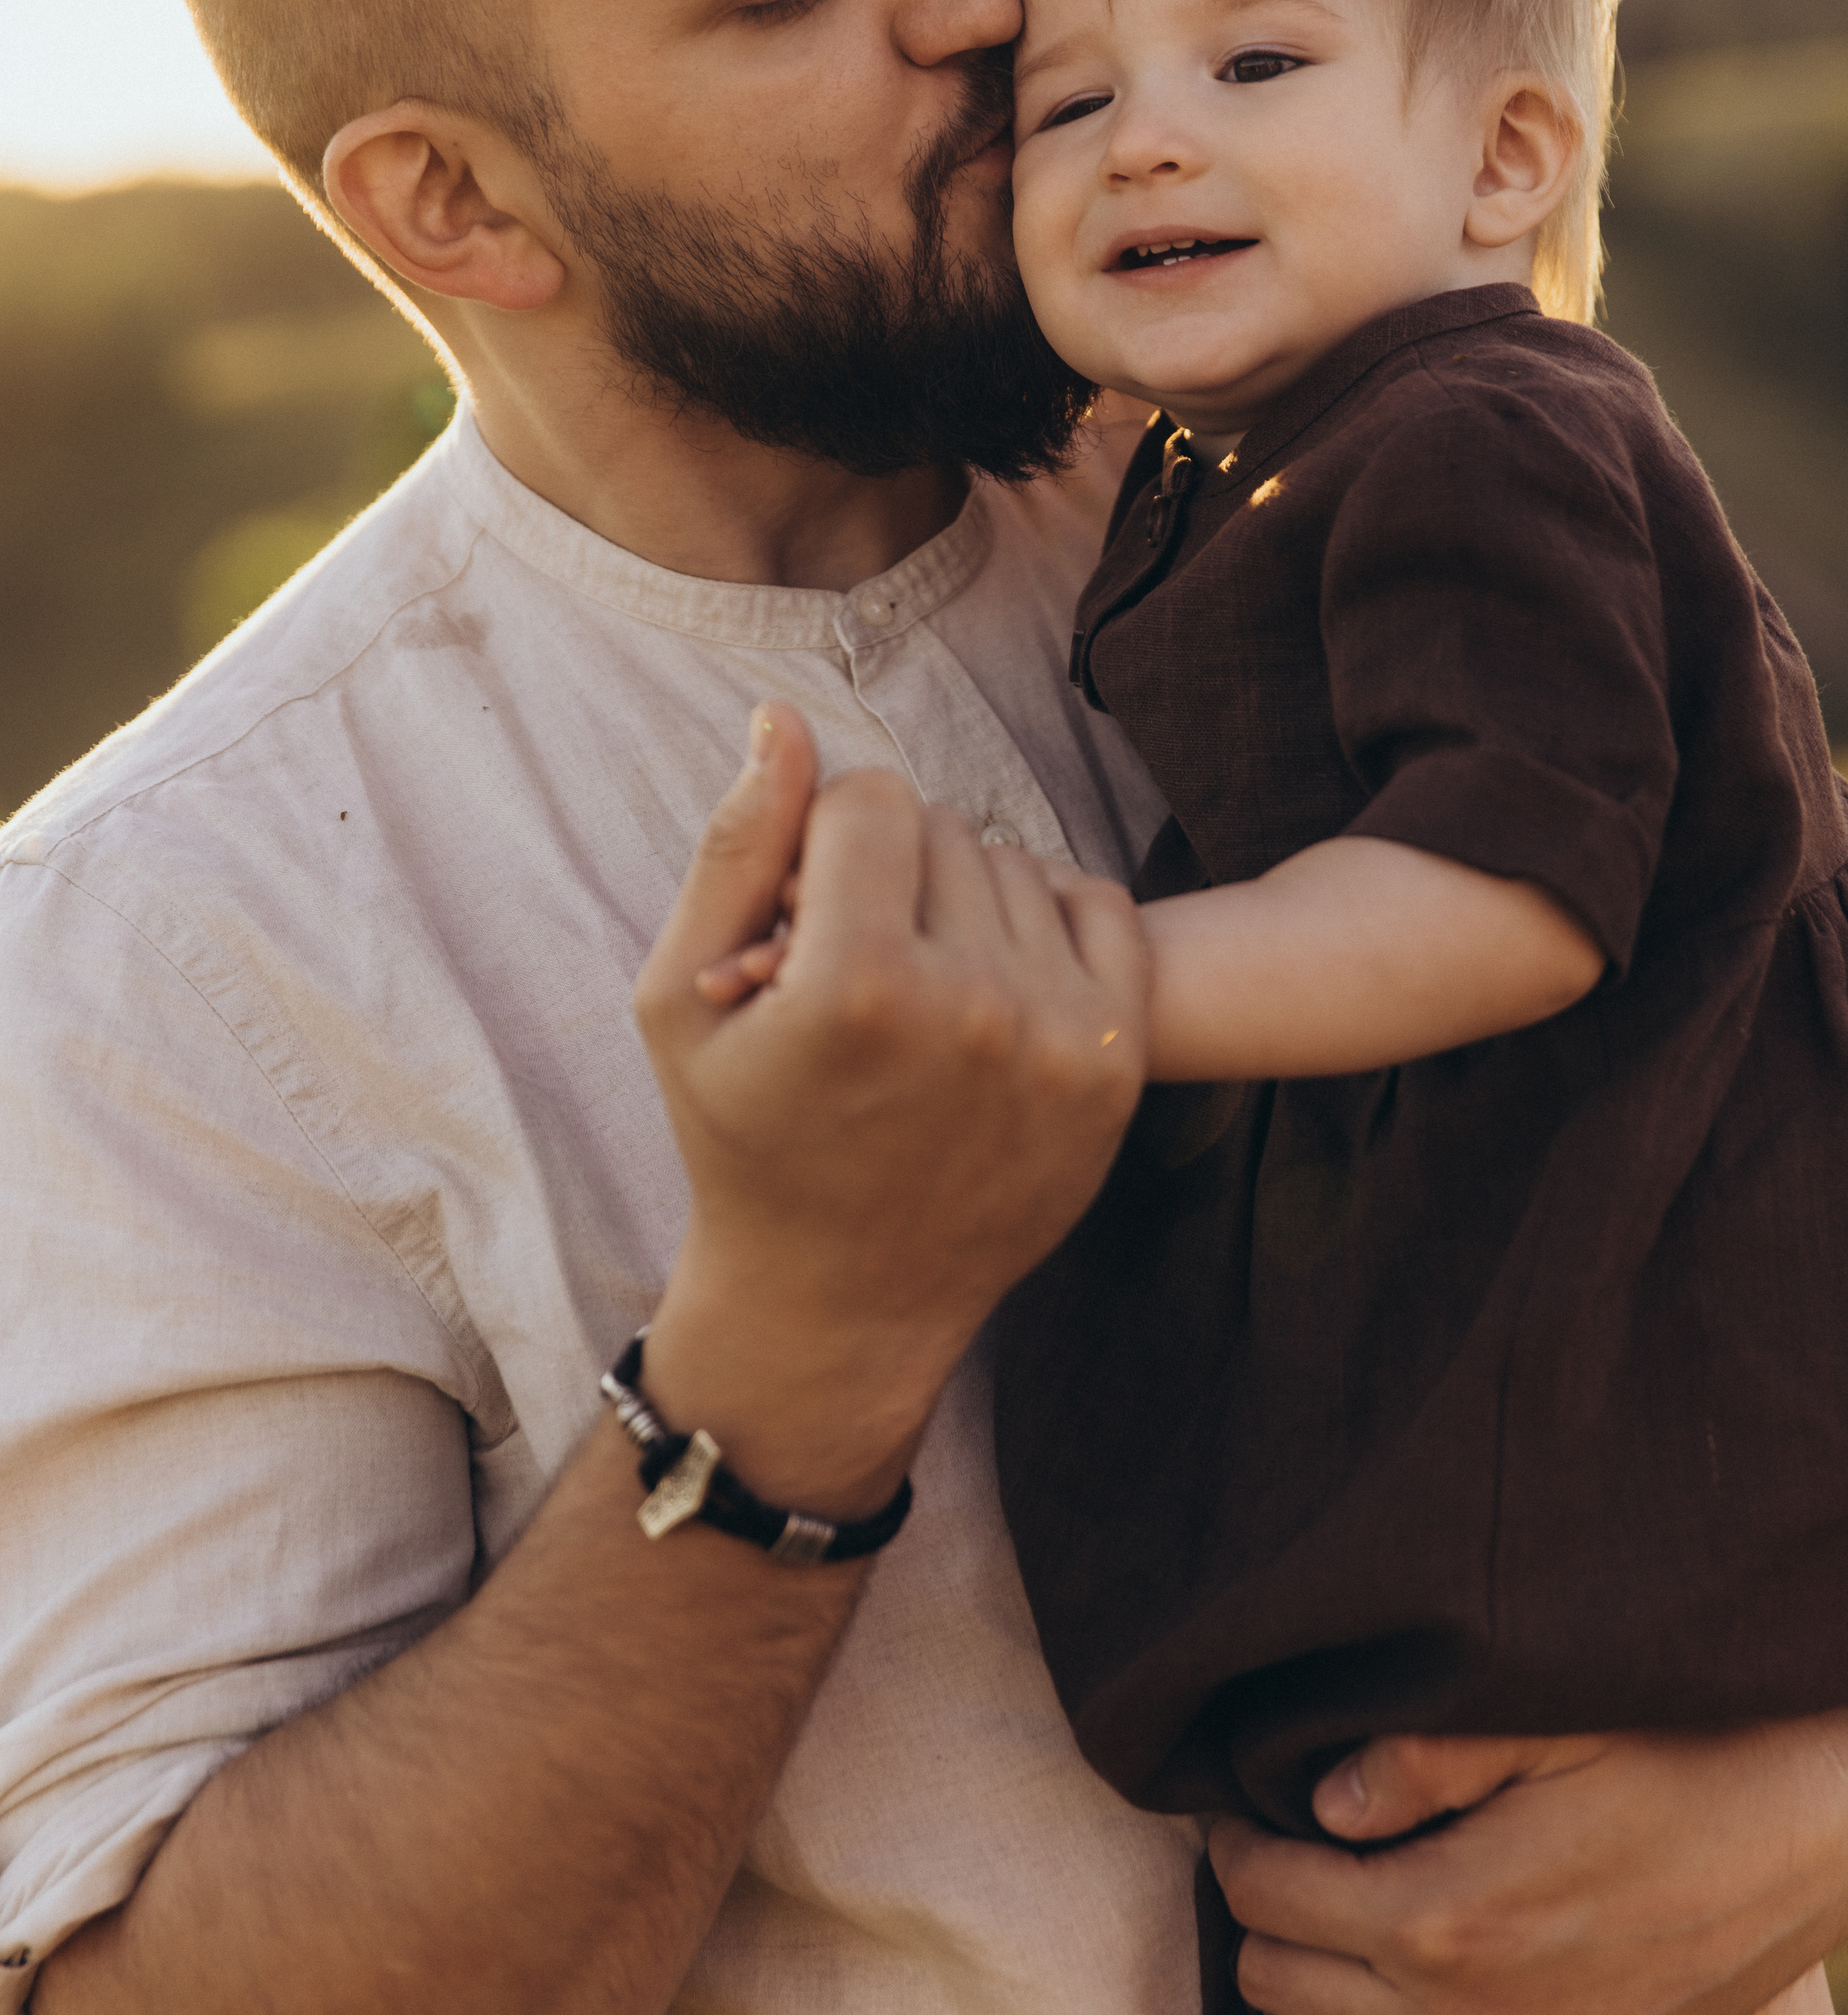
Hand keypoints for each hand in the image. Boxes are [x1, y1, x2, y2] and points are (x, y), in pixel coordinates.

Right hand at [634, 704, 1149, 1515]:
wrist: (841, 1295)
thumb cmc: (743, 1139)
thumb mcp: (682, 999)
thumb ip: (737, 848)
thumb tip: (781, 719)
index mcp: (855, 985)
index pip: (870, 797)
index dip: (822, 842)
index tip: (803, 915)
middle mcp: (972, 1007)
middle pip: (944, 828)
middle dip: (889, 873)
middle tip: (855, 961)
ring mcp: (1057, 1039)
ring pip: (1016, 865)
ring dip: (963, 901)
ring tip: (916, 987)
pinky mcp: (1113, 1067)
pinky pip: (1099, 905)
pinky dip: (1046, 923)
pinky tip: (991, 982)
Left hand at [1209, 1717, 1847, 2014]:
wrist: (1777, 1847)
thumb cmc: (1657, 1770)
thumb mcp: (1536, 1729)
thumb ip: (1414, 1757)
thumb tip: (1315, 1799)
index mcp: (1435, 1915)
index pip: (1267, 1895)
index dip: (1237, 1848)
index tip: (1240, 1820)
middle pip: (1281, 1985)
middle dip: (1258, 1925)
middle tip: (1272, 1881)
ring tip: (1298, 1972)